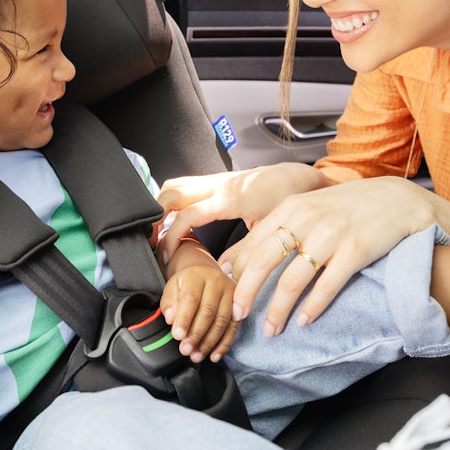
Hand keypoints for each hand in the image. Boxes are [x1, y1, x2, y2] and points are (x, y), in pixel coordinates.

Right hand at [156, 163, 328, 259]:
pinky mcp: (216, 181)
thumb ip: (244, 252)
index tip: (166, 256)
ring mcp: (215, 180)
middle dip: (154, 217)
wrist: (298, 177)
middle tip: (150, 243)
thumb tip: (221, 271)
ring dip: (160, 207)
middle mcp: (217, 185)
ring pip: (174, 186)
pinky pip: (185, 186)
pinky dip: (172, 202)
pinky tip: (174, 220)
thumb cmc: (287, 201)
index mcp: (229, 199)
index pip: (188, 215)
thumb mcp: (268, 231)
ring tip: (157, 232)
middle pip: (170, 193)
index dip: (172, 237)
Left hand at [160, 247, 239, 362]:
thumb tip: (171, 318)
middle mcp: (217, 282)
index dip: (184, 319)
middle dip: (196, 334)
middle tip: (186, 349)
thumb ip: (169, 302)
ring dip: (209, 342)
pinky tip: (214, 355)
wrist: (204, 272)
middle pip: (208, 311)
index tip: (177, 335)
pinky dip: (223, 344)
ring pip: (222, 321)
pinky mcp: (239, 306)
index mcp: (197, 276)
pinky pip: (233, 327)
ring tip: (197, 355)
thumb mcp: (172, 287)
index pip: (191, 298)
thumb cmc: (187, 283)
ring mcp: (230, 293)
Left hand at [221, 178, 449, 336]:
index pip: (252, 243)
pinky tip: (304, 321)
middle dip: (246, 292)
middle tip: (238, 315)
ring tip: (270, 329)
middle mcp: (307, 218)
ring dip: (278, 310)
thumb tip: (232, 260)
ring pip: (293, 280)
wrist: (396, 200)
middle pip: (264, 261)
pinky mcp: (355, 252)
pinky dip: (312, 308)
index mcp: (291, 207)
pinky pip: (326, 287)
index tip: (225, 291)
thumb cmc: (345, 207)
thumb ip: (273, 229)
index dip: (235, 271)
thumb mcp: (306, 208)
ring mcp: (331, 235)